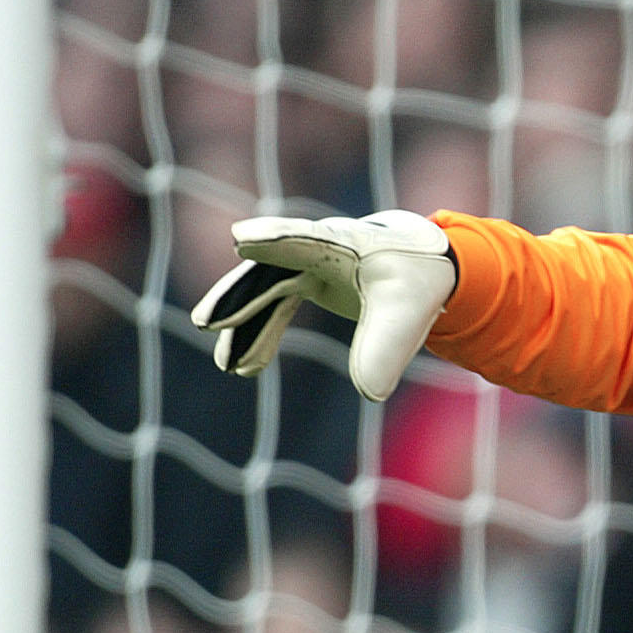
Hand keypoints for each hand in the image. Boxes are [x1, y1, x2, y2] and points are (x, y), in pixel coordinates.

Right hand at [190, 210, 456, 400]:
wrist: (423, 263)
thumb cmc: (418, 278)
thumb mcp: (409, 314)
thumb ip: (387, 348)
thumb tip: (370, 394)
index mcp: (348, 242)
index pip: (307, 240)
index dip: (276, 239)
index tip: (243, 238)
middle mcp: (319, 248)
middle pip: (271, 270)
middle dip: (240, 295)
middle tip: (209, 320)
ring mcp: (307, 263)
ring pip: (266, 292)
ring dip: (245, 326)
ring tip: (228, 366)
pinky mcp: (305, 281)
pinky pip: (275, 307)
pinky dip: (260, 335)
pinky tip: (245, 367)